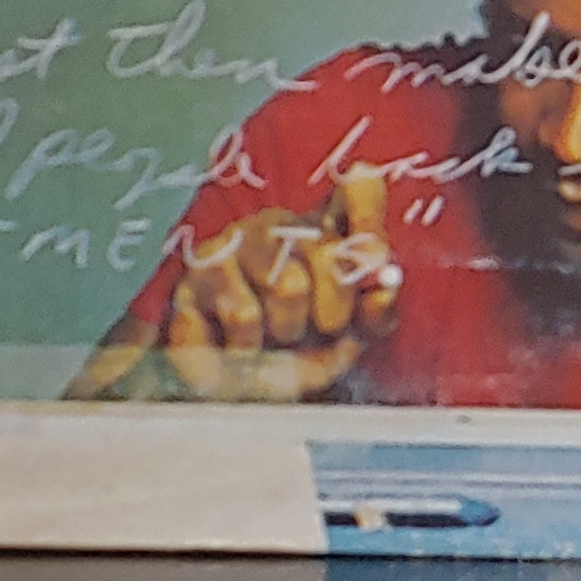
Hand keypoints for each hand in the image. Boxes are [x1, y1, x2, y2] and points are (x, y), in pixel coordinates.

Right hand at [159, 169, 402, 401]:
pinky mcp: (197, 273)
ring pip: (286, 285)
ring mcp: (233, 243)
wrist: (232, 389)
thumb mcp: (348, 335)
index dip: (372, 220)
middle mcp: (278, 225)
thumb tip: (383, 291)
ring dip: (288, 331)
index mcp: (321, 229)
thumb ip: (375, 311)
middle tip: (321, 331)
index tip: (378, 261)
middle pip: (329, 253)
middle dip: (335, 311)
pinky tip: (242, 346)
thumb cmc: (298, 353)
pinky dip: (251, 345)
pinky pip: (243, 314)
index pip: (359, 191)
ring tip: (275, 338)